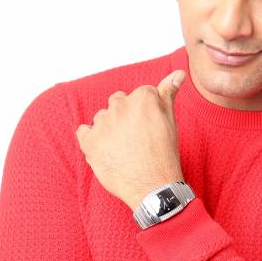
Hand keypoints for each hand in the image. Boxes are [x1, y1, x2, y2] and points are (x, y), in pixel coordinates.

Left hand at [76, 69, 186, 208]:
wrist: (152, 187)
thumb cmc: (164, 154)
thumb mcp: (170, 120)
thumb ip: (169, 92)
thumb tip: (178, 74)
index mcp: (142, 97)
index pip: (138, 96)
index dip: (143, 114)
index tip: (148, 128)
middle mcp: (120, 105)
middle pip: (118, 103)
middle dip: (124, 118)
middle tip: (135, 139)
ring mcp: (103, 123)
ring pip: (102, 118)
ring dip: (108, 129)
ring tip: (122, 149)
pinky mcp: (89, 141)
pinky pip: (83, 132)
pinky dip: (91, 139)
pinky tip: (104, 150)